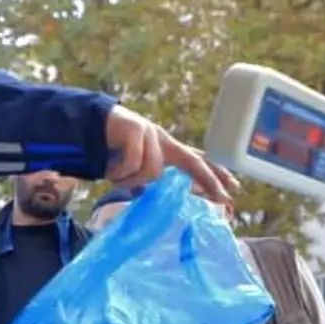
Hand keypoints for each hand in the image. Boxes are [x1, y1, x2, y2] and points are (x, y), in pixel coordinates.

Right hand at [105, 105, 238, 202]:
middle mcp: (163, 140)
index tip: (234, 187)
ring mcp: (150, 133)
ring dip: (131, 181)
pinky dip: (120, 173)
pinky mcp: (135, 129)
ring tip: (115, 178)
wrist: (89, 124)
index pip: (196, 159)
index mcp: (166, 149)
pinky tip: (110, 171)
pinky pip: (134, 163)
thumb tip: (165, 199)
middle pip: (193, 161)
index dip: (216, 172)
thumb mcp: (136, 167)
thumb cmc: (112, 150)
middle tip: (223, 197)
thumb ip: (151, 179)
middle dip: (209, 179)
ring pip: (154, 171)